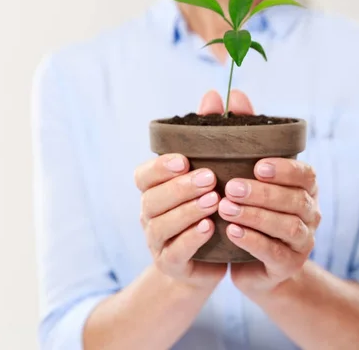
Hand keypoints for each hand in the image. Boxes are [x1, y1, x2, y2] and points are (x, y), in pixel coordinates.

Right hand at [133, 89, 253, 289]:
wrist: (208, 258)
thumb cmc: (210, 206)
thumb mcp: (214, 169)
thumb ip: (212, 133)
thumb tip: (212, 95)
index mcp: (155, 190)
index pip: (143, 175)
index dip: (160, 167)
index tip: (183, 159)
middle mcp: (149, 214)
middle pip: (152, 199)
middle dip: (180, 187)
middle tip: (210, 178)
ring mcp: (157, 241)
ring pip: (160, 225)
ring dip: (187, 212)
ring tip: (214, 201)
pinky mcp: (170, 263)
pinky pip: (174, 252)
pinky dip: (190, 239)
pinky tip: (210, 229)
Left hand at [219, 157, 320, 295]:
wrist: (255, 269)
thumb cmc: (252, 220)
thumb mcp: (255, 194)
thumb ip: (249, 169)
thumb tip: (226, 133)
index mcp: (307, 192)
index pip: (307, 176)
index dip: (285, 170)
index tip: (258, 167)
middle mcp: (311, 216)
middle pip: (295, 200)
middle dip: (263, 193)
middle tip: (231, 188)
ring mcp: (303, 243)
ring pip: (287, 226)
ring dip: (255, 215)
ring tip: (226, 208)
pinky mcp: (289, 265)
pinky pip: (274, 252)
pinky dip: (252, 240)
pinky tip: (231, 231)